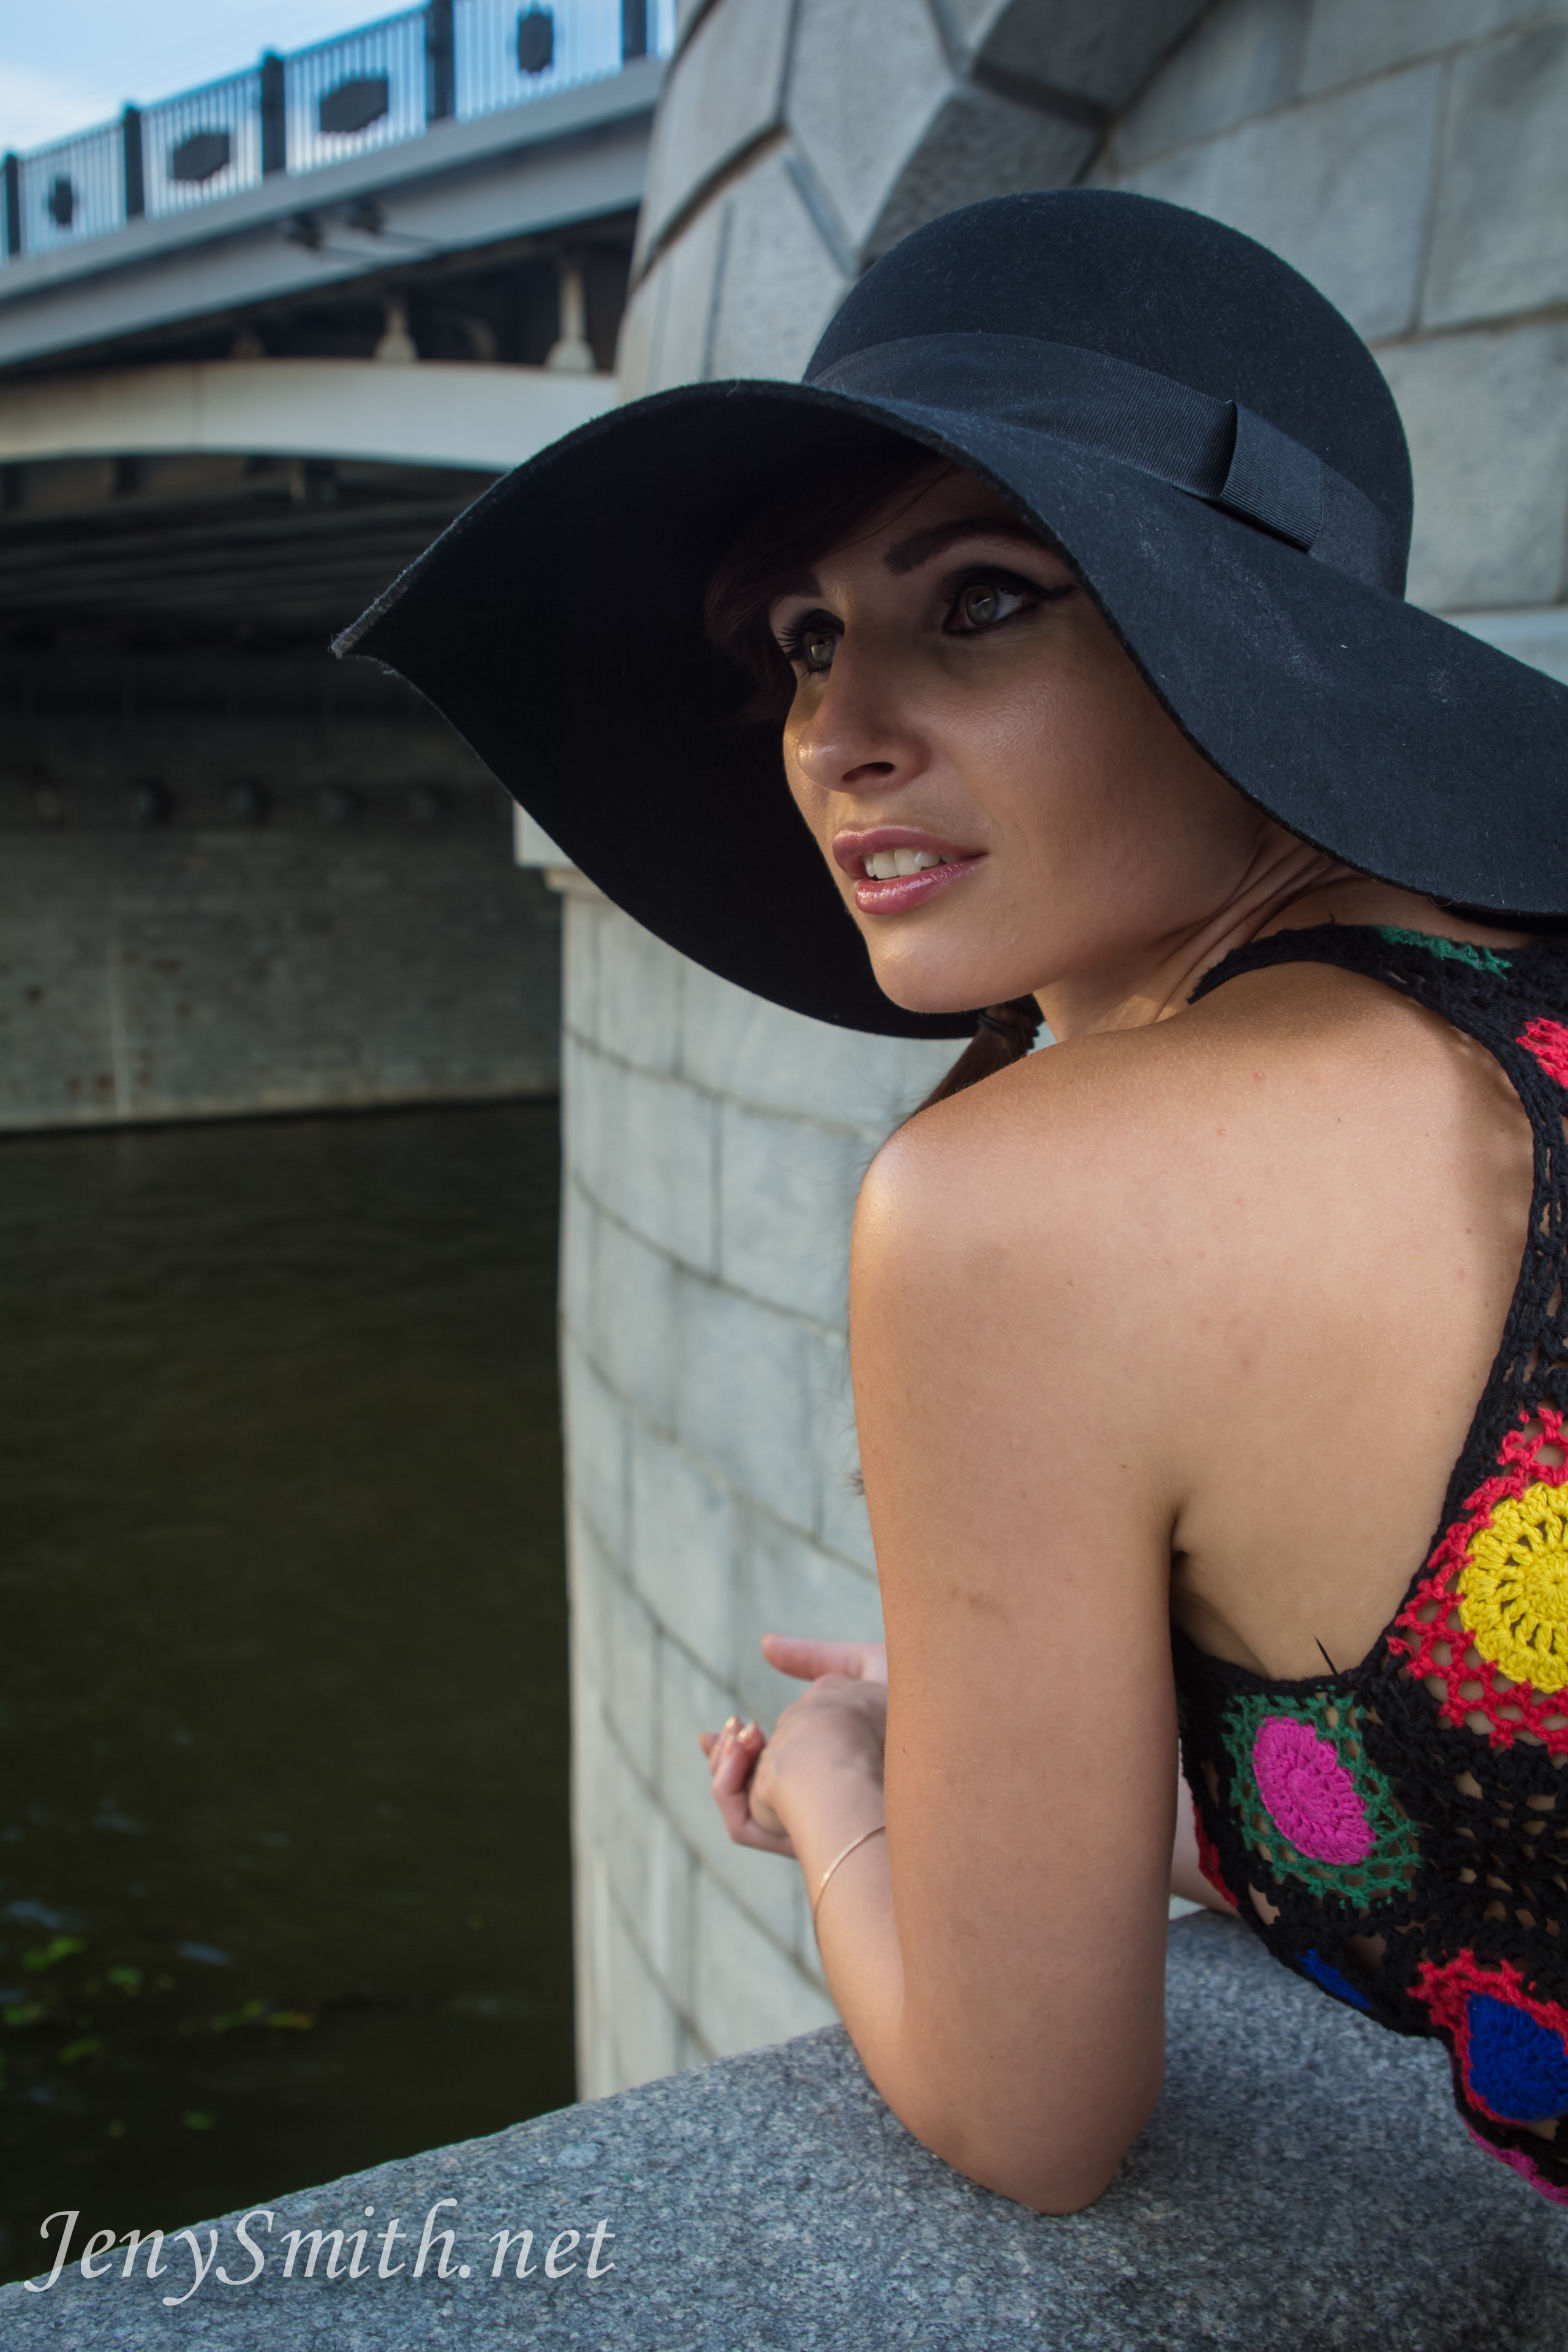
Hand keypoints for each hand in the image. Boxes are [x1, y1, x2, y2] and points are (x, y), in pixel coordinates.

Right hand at [699, 1633, 888, 1856]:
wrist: (897, 1741)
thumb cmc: (904, 1707)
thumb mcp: (862, 1670)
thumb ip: (811, 1659)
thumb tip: (765, 1644)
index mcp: (842, 1777)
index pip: (787, 1774)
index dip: (748, 1750)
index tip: (729, 1726)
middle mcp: (826, 1810)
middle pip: (758, 1795)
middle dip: (725, 1760)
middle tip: (714, 1734)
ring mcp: (806, 1826)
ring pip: (743, 1811)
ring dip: (725, 1765)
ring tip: (736, 1732)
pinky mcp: (789, 1839)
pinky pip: (742, 1826)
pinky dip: (727, 1786)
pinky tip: (738, 1748)